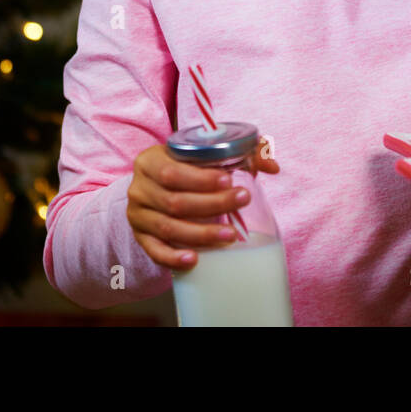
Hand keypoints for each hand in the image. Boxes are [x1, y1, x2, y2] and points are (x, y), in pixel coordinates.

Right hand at [127, 137, 279, 269]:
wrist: (155, 186)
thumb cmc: (186, 168)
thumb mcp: (204, 154)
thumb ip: (241, 152)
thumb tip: (272, 166)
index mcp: (150, 161)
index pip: (173, 172)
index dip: (202, 179)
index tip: (230, 180)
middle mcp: (139, 188)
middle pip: (175, 201)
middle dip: (212, 204)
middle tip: (242, 201)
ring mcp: (138, 214)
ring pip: (169, 227)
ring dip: (201, 234)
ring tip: (230, 235)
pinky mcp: (141, 237)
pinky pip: (155, 251)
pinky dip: (174, 257)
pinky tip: (195, 259)